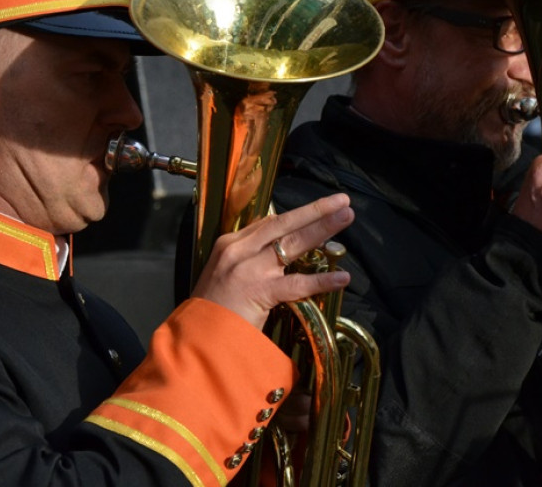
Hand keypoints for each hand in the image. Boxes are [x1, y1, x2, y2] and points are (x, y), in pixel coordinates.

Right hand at [191, 193, 353, 329]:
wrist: (194, 340)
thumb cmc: (210, 315)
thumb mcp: (222, 278)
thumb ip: (246, 264)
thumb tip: (275, 260)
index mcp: (229, 245)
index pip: (267, 223)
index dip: (295, 216)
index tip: (317, 210)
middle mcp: (239, 251)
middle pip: (284, 223)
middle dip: (315, 211)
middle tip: (341, 201)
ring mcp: (249, 269)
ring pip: (293, 244)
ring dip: (323, 229)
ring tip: (346, 218)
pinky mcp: (259, 291)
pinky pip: (297, 283)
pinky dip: (321, 281)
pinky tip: (341, 278)